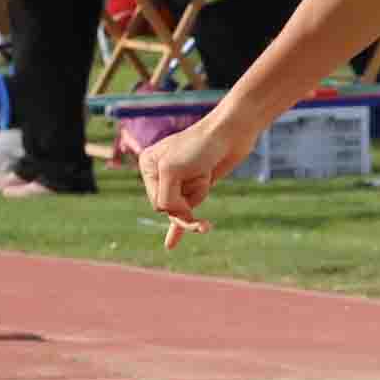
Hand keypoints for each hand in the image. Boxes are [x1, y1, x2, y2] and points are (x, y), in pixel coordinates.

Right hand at [138, 110, 245, 234]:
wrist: (231, 133)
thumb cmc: (200, 146)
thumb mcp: (172, 169)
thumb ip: (166, 197)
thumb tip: (176, 216)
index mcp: (148, 165)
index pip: (156, 201)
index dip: (173, 200)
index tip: (186, 177)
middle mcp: (161, 173)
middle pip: (170, 207)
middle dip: (188, 198)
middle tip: (201, 175)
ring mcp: (180, 180)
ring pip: (185, 207)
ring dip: (200, 193)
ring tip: (206, 171)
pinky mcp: (197, 185)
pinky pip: (185, 213)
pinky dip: (177, 230)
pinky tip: (170, 246)